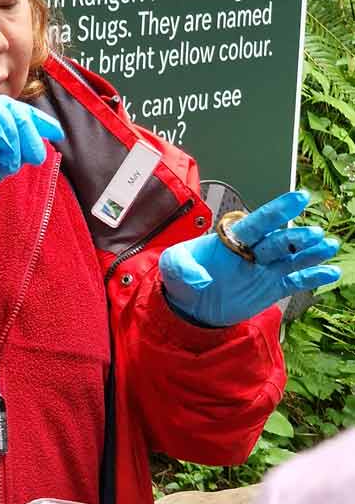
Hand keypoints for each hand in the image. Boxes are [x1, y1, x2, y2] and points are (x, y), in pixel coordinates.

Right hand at [0, 95, 63, 218]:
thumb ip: (12, 155)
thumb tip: (36, 148)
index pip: (12, 112)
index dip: (36, 120)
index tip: (56, 133)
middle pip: (9, 107)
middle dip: (30, 129)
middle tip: (38, 155)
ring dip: (15, 136)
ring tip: (15, 162)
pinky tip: (3, 155)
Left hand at [159, 189, 340, 326]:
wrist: (191, 306)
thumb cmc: (183, 278)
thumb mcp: (172, 267)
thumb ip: (182, 266)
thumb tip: (200, 278)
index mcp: (232, 239)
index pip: (257, 221)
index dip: (277, 210)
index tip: (298, 197)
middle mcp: (253, 250)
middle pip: (278, 240)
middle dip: (296, 236)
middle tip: (314, 234)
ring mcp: (265, 268)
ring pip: (292, 257)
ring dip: (311, 252)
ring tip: (329, 246)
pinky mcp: (271, 287)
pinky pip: (295, 280)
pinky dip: (313, 276)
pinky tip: (330, 273)